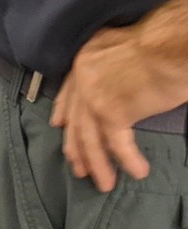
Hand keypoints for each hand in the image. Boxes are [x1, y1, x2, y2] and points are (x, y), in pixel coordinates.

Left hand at [51, 14, 187, 191]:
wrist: (170, 46)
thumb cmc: (159, 45)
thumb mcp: (123, 51)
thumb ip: (112, 68)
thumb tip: (120, 87)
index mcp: (85, 59)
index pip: (69, 91)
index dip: (63, 110)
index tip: (58, 126)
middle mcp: (83, 76)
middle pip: (76, 119)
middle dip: (77, 147)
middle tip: (79, 168)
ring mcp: (94, 95)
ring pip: (90, 137)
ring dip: (98, 163)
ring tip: (104, 183)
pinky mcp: (114, 111)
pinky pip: (117, 143)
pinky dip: (127, 159)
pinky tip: (137, 171)